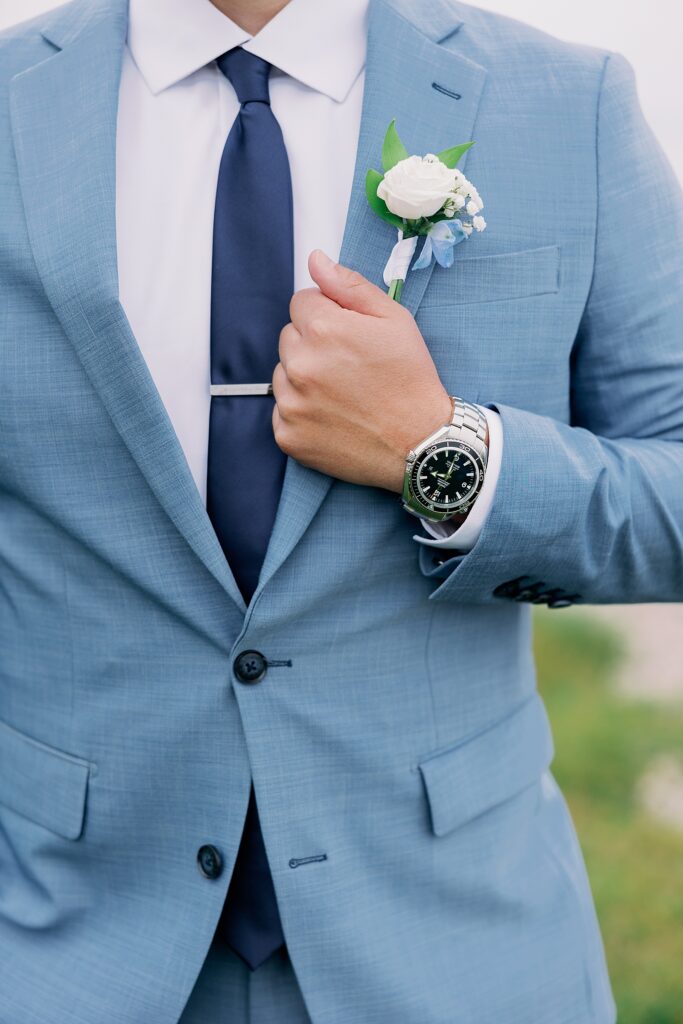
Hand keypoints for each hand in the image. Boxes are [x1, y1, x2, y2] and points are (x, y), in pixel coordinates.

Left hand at [272, 249, 451, 493]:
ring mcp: (291, 404)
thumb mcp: (393, 319)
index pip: (302, 302)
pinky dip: (302, 413)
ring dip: (304, 378)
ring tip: (342, 393)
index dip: (328, 315)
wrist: (419, 441)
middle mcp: (300, 365)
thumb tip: (315, 261)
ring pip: (283, 374)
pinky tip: (333, 417)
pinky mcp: (288, 435)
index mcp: (323, 329)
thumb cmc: (410, 378)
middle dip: (314, 344)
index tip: (349, 336)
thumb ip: (349, 286)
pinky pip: (283, 412)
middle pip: (290, 337)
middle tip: (349, 366)